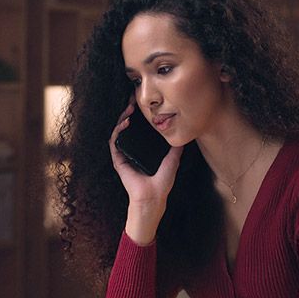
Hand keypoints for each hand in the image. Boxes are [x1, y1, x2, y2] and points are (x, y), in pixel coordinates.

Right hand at [109, 103, 182, 243]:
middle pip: (127, 127)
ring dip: (122, 118)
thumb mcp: (172, 161)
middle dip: (129, 112)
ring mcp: (124, 154)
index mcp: (142, 150)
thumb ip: (176, 149)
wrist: (153, 197)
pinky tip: (125, 123)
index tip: (141, 104)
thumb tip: (183, 137)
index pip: (138, 129)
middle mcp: (131, 150)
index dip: (138, 116)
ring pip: (119, 131)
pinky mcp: (118, 160)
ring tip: (128, 109)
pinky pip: (114, 142)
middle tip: (132, 100)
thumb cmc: (162, 183)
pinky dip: (118, 131)